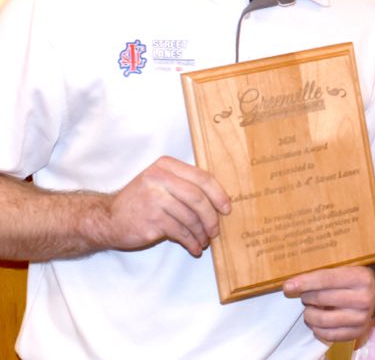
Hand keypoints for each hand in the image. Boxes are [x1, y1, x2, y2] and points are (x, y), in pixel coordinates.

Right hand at [103, 156, 230, 256]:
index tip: (227, 209)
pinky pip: (180, 232)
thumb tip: (219, 201)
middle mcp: (159, 178)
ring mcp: (154, 199)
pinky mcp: (151, 220)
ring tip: (204, 241)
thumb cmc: (141, 201)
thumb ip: (185, 184)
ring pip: (191, 218)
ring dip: (201, 233)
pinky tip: (194, 247)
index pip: (202, 178)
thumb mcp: (160, 183)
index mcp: (166, 166)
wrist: (108, 218)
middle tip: (215, 230)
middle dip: (211, 217)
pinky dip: (191, 242)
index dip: (218, 194)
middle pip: (198, 198)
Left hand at [284, 266, 374, 342]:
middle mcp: (364, 298)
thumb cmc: (355, 279)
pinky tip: (317, 321)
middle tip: (306, 295)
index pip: (327, 279)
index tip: (288, 286)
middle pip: (322, 299)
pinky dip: (316, 328)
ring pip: (322, 319)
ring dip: (309, 314)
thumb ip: (324, 273)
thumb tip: (292, 283)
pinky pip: (327, 334)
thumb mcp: (346, 268)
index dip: (305, 282)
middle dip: (307, 297)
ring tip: (311, 308)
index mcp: (361, 278)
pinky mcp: (357, 332)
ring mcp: (361, 317)